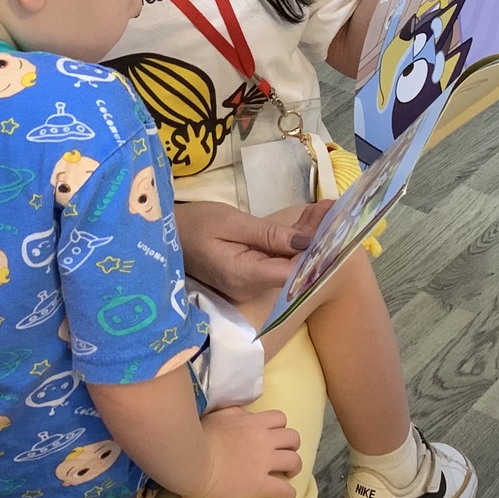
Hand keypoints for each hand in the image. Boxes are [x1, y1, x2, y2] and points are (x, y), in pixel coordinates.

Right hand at [176, 199, 330, 303]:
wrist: (163, 235)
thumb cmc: (194, 225)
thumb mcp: (231, 223)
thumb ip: (270, 235)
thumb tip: (306, 243)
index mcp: (245, 276)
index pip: (294, 273)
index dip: (317, 254)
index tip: (335, 228)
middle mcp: (250, 287)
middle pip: (293, 267)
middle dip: (315, 239)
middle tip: (332, 209)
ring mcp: (249, 285)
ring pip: (286, 262)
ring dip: (305, 237)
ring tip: (324, 210)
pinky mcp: (247, 277)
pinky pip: (275, 261)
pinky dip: (289, 242)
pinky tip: (305, 222)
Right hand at [193, 406, 302, 497]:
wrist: (192, 461)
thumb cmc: (197, 437)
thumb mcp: (216, 415)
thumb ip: (233, 412)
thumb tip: (243, 413)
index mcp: (253, 423)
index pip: (280, 418)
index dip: (280, 427)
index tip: (273, 436)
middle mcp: (264, 440)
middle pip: (293, 438)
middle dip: (291, 446)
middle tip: (283, 454)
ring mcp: (263, 463)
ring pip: (295, 461)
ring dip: (294, 467)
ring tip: (287, 474)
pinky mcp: (260, 484)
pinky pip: (284, 489)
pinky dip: (289, 493)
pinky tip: (286, 496)